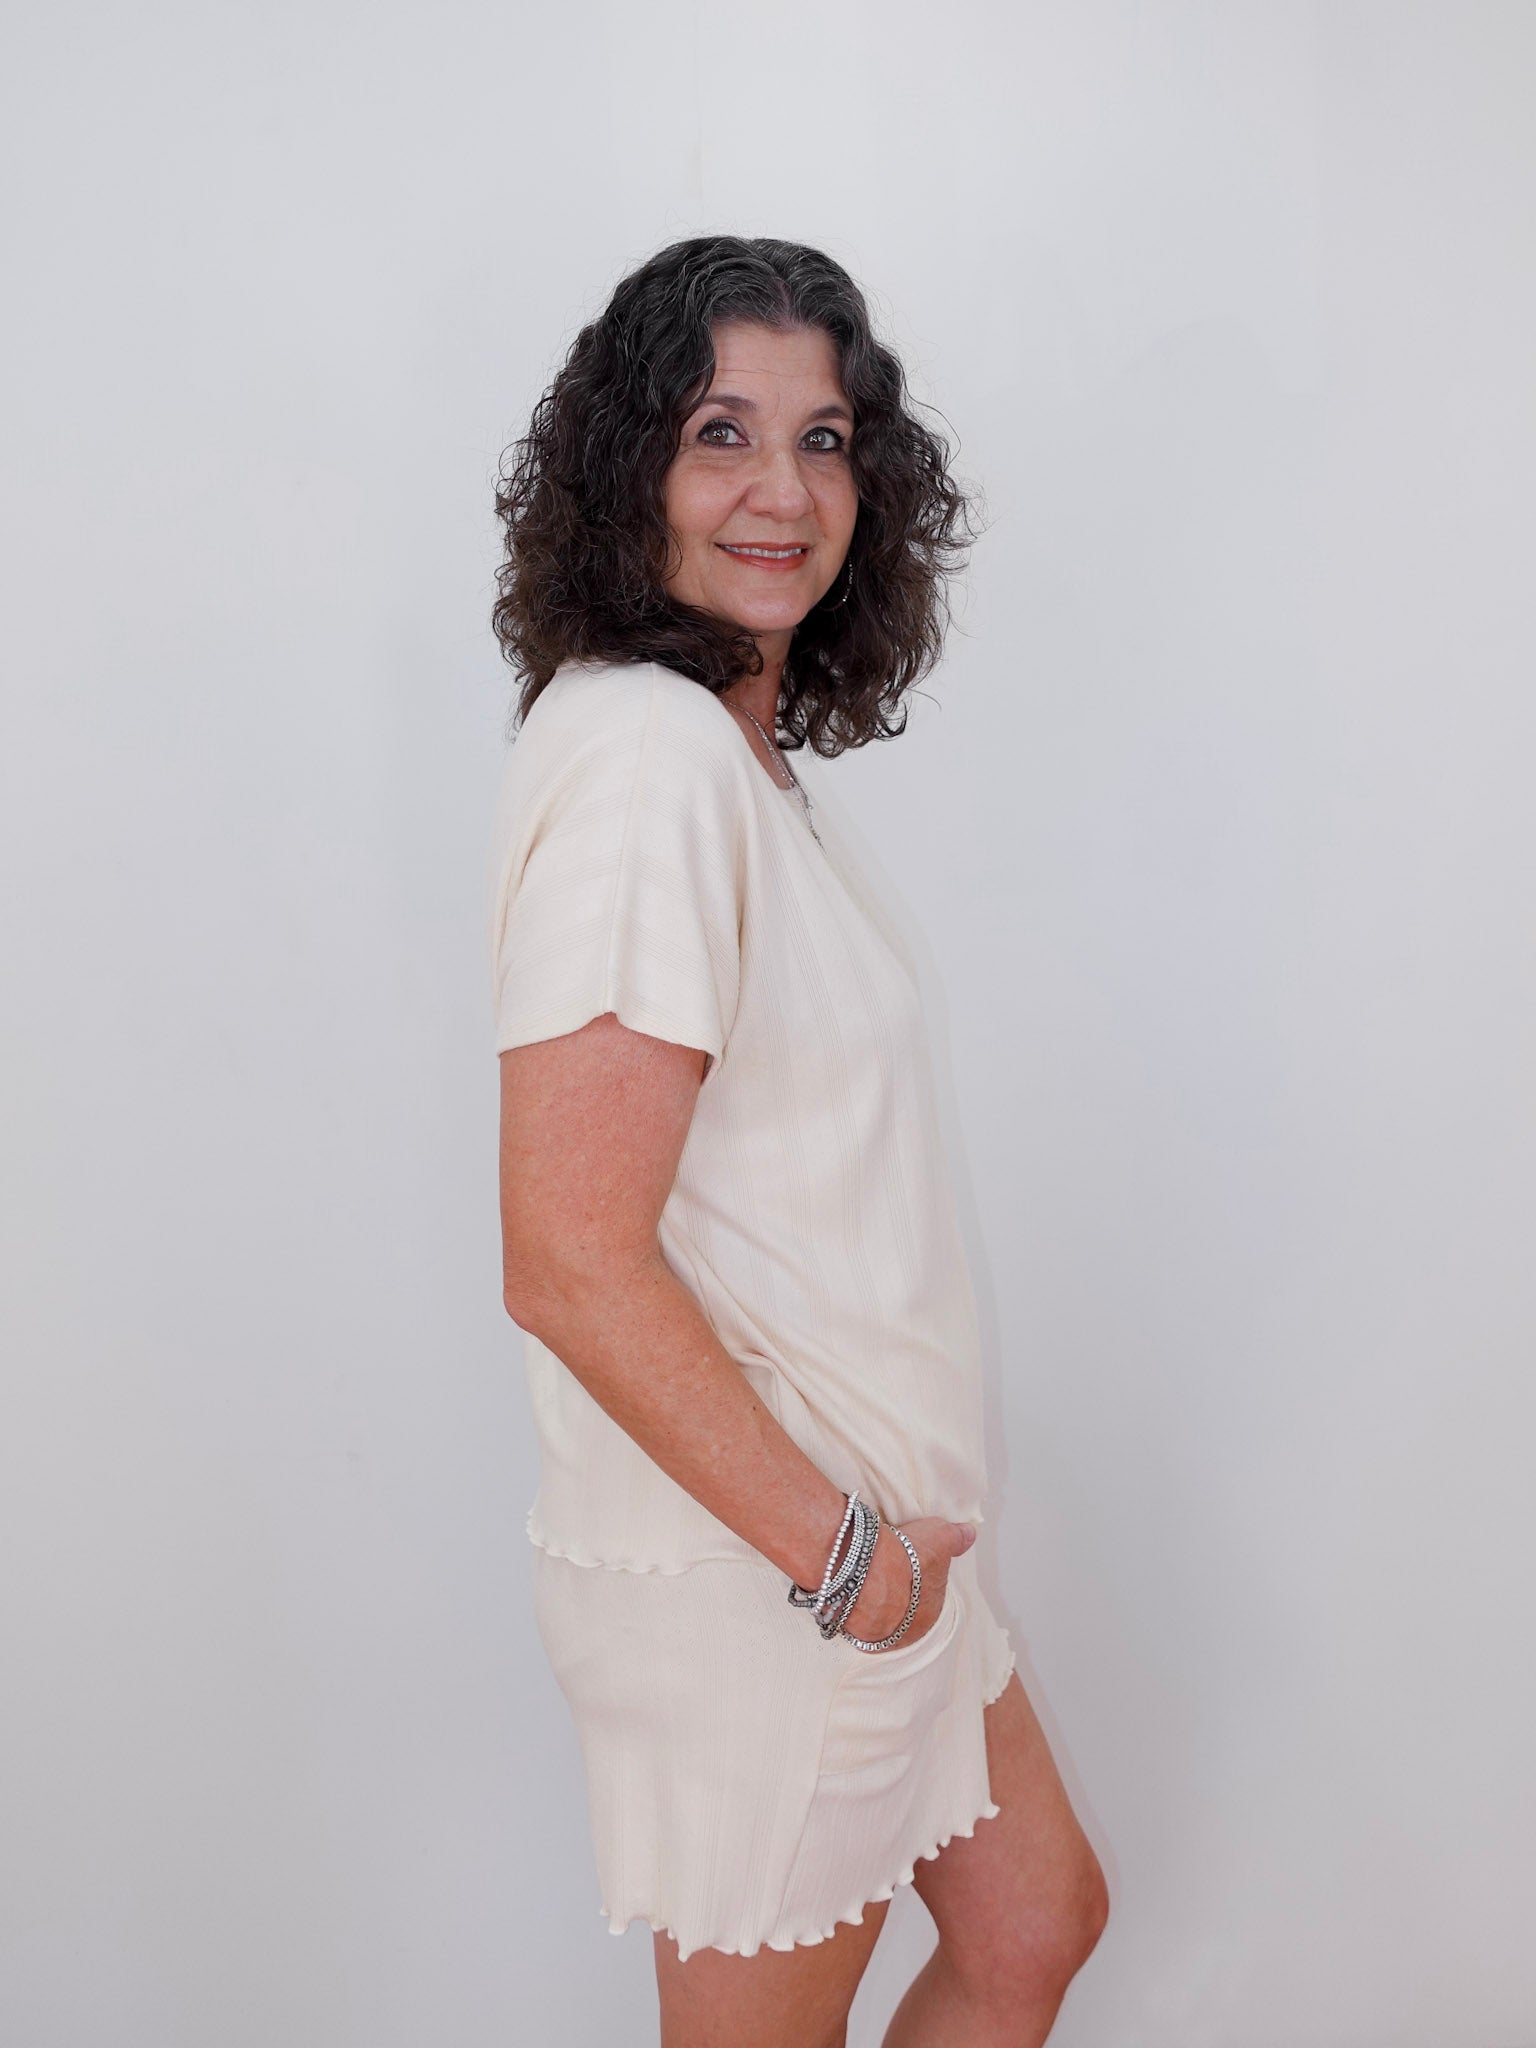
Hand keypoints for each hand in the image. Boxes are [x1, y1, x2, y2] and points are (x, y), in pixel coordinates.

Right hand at [842, 1515, 974, 1650]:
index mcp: (933, 1609)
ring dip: (876, 1600)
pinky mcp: (858, 1635)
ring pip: (881, 1615)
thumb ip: (955, 1537)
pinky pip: (859, 1621)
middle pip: (906, 1606)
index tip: (906, 1560)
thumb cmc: (907, 1558)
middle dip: (898, 1590)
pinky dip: (857, 1607)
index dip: (918, 1573)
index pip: (928, 1591)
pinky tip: (852, 1590)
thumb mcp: (939, 1537)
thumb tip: (969, 1534)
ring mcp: (883, 1636)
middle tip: (886, 1567)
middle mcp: (911, 1630)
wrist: (868, 1572)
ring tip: (865, 1576)